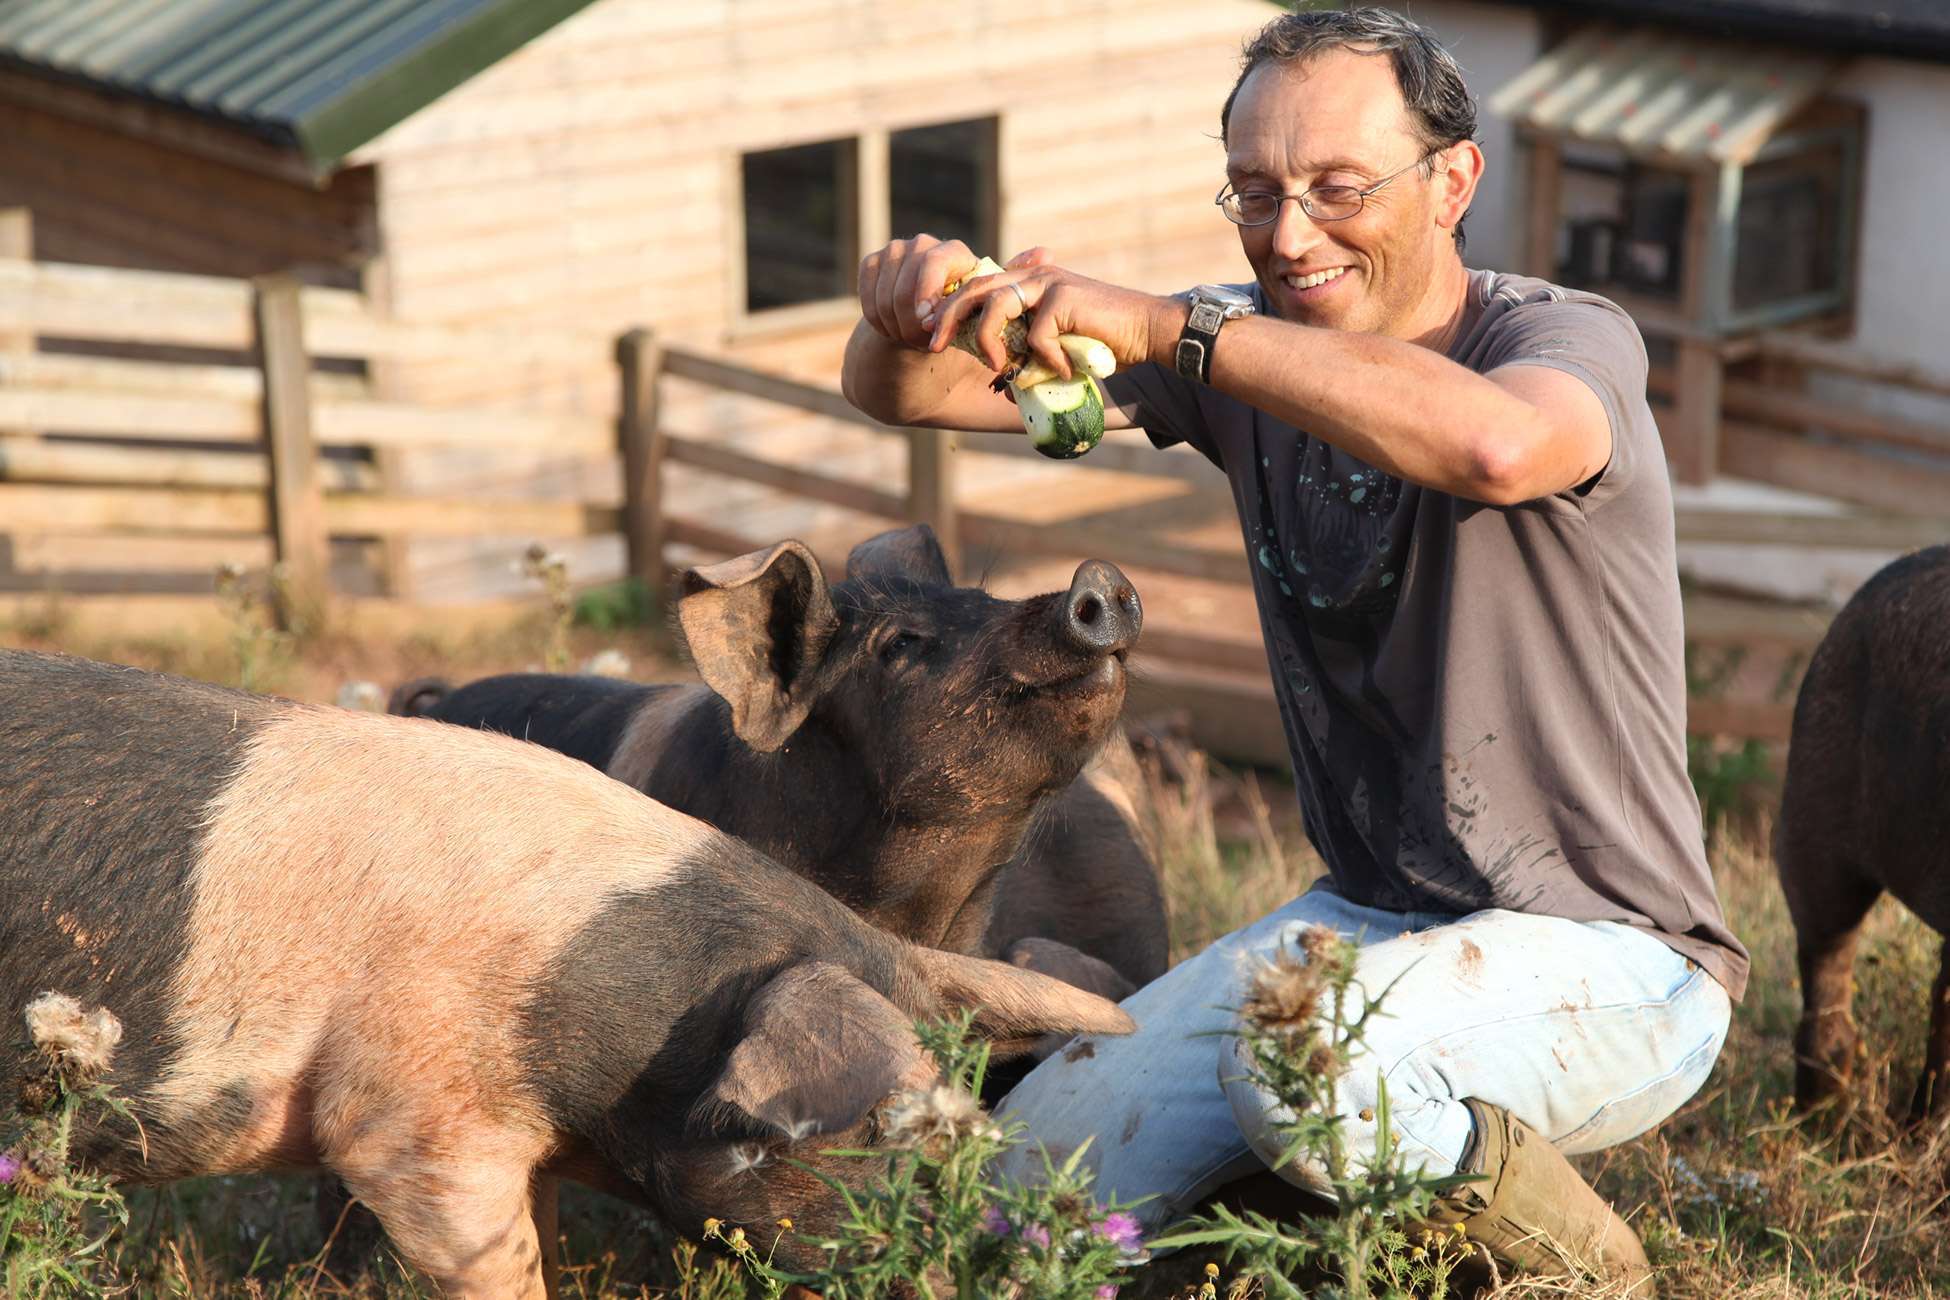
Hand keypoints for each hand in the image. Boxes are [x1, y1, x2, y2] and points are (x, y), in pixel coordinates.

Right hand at [856, 236, 1051, 351]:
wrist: (924, 342)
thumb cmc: (964, 330)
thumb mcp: (992, 314)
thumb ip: (1013, 286)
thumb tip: (1044, 253)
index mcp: (955, 254)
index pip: (936, 262)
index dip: (928, 295)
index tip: (929, 326)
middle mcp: (924, 244)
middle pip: (907, 282)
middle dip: (912, 320)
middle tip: (921, 341)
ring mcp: (895, 252)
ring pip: (886, 293)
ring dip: (896, 325)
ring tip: (911, 339)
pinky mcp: (872, 264)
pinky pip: (867, 295)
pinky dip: (878, 320)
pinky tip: (892, 330)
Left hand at [926, 259, 1170, 379]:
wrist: (1147, 331)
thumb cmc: (1103, 342)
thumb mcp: (1056, 344)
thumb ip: (1029, 351)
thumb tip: (1005, 379)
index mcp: (1027, 281)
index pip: (976, 287)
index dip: (949, 308)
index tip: (931, 333)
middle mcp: (1033, 275)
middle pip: (975, 289)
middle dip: (947, 318)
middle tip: (932, 345)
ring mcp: (1048, 283)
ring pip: (996, 306)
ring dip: (989, 341)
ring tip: (998, 366)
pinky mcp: (1064, 297)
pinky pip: (1036, 334)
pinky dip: (1046, 359)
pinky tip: (1065, 370)